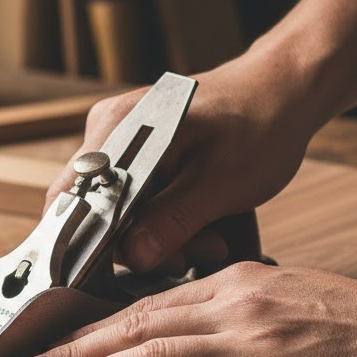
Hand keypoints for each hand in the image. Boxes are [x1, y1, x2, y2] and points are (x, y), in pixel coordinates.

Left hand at [14, 262, 356, 356]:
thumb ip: (235, 307)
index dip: (94, 329)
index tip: (57, 346)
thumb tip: (190, 328)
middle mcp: (231, 307)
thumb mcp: (288, 296)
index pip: (145, 306)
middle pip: (133, 328)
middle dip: (72, 352)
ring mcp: (249, 346)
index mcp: (234, 284)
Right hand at [46, 56, 316, 272]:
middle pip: (94, 209)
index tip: (145, 265)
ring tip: (209, 237)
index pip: (73, 201)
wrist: (282, 91)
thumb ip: (173, 220)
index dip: (96, 243)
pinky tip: (198, 221)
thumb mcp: (222, 181)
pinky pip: (132, 198)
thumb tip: (134, 258)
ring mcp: (119, 140)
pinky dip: (161, 218)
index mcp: (118, 129)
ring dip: (156, 234)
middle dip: (141, 242)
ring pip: (115, 208)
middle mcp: (108, 131)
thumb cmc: (260, 124)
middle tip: (196, 253)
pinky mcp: (136, 151)